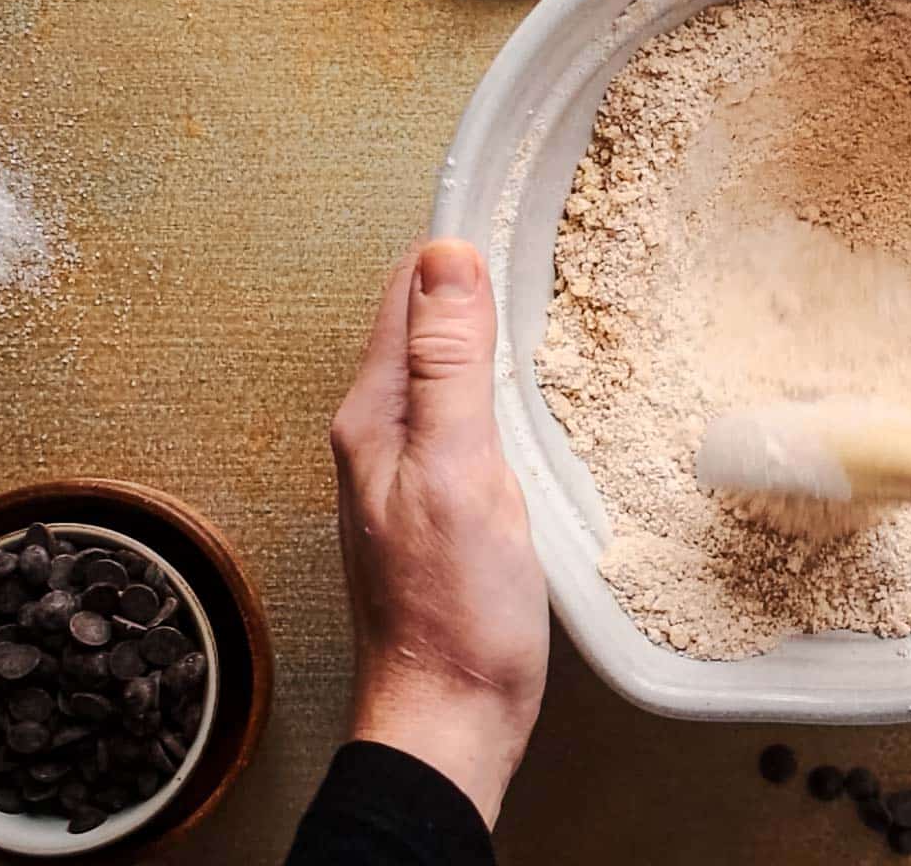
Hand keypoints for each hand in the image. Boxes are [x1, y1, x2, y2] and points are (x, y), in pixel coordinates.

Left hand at [330, 240, 548, 827]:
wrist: (451, 712)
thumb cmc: (456, 610)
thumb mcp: (460, 473)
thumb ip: (449, 366)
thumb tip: (447, 258)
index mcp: (375, 415)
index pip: (405, 291)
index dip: (455, 246)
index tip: (512, 199)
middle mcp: (380, 433)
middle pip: (421, 322)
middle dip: (468, 274)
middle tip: (535, 225)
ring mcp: (409, 467)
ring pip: (442, 366)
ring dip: (481, 324)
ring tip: (533, 284)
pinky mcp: (443, 499)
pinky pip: (464, 411)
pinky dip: (495, 378)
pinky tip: (530, 383)